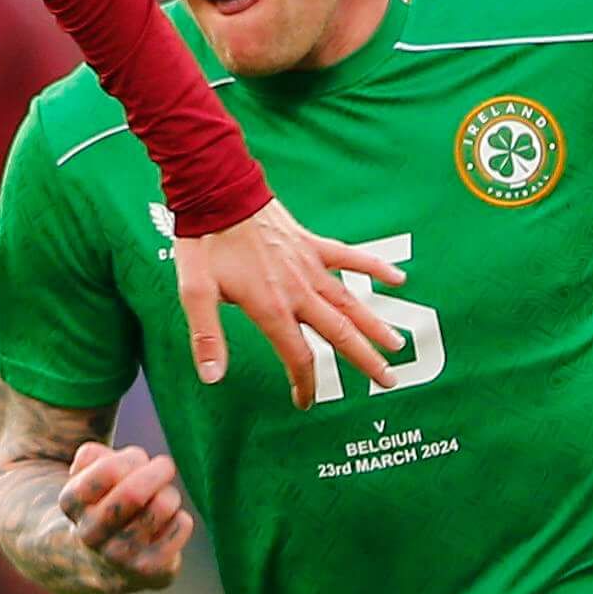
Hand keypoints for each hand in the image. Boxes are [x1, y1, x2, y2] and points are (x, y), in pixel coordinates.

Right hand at [53, 441, 193, 590]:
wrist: (101, 563)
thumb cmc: (103, 503)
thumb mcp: (88, 474)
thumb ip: (93, 455)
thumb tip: (117, 461)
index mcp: (71, 503)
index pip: (109, 470)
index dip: (131, 458)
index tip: (138, 459)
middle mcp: (90, 534)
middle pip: (134, 493)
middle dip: (158, 471)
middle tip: (165, 466)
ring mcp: (119, 558)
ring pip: (162, 506)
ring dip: (169, 495)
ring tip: (163, 500)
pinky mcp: (149, 572)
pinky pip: (181, 526)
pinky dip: (180, 519)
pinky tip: (166, 527)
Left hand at [173, 200, 402, 407]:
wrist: (218, 192)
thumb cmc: (205, 243)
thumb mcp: (194, 293)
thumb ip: (207, 337)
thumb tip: (212, 378)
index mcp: (271, 307)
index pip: (298, 356)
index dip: (305, 383)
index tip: (306, 401)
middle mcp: (298, 290)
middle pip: (339, 333)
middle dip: (365, 360)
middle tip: (387, 381)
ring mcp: (309, 265)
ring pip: (351, 301)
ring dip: (376, 325)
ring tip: (397, 344)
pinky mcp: (312, 243)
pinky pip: (350, 258)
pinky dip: (374, 268)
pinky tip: (398, 279)